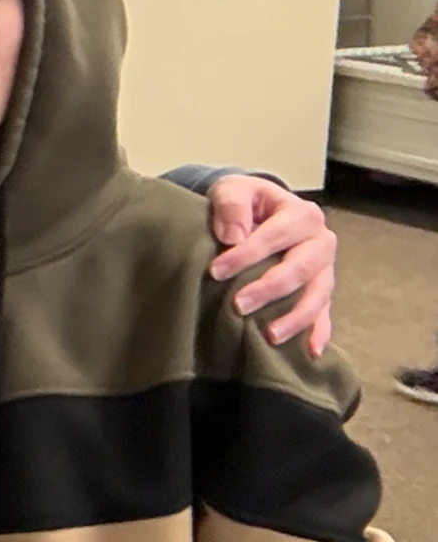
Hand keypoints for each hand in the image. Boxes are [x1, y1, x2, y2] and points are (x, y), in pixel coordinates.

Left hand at [203, 175, 335, 355]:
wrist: (258, 210)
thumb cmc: (244, 201)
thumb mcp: (233, 190)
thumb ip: (231, 204)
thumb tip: (232, 236)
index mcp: (301, 214)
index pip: (276, 236)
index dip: (246, 255)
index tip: (215, 271)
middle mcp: (320, 242)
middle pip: (302, 268)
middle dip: (270, 289)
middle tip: (238, 306)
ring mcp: (324, 268)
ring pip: (318, 294)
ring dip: (296, 317)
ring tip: (269, 335)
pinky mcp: (320, 289)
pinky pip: (325, 313)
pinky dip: (320, 332)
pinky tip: (310, 352)